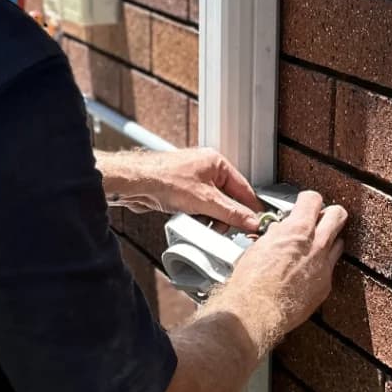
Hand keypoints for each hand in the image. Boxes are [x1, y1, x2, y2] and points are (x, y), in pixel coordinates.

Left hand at [98, 146, 262, 232]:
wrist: (135, 183)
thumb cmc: (164, 179)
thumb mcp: (205, 201)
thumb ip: (231, 213)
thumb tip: (250, 220)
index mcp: (216, 162)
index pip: (244, 188)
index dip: (250, 207)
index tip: (256, 223)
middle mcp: (205, 168)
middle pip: (227, 198)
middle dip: (225, 216)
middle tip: (222, 228)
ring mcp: (191, 180)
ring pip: (211, 205)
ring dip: (209, 218)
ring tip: (201, 222)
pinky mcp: (179, 191)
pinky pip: (197, 208)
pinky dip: (196, 216)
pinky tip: (190, 220)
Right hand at [222, 189, 347, 349]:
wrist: (257, 311)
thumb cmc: (251, 282)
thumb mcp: (258, 248)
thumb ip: (275, 236)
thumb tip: (278, 232)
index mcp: (296, 230)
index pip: (313, 199)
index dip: (308, 200)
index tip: (304, 204)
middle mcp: (316, 244)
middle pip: (338, 215)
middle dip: (330, 214)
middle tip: (320, 219)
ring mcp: (324, 266)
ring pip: (339, 242)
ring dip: (329, 240)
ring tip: (315, 245)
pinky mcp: (325, 286)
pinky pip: (331, 268)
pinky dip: (322, 266)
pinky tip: (309, 271)